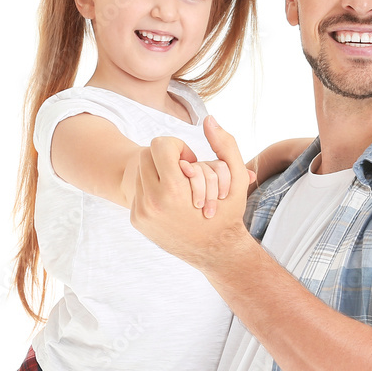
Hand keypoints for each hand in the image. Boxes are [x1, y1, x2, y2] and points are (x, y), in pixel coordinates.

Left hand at [131, 116, 251, 269]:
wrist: (215, 252)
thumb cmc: (228, 213)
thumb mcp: (234, 178)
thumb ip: (226, 144)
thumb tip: (209, 118)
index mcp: (173, 190)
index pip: (160, 144)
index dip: (178, 147)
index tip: (190, 162)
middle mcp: (152, 203)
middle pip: (145, 155)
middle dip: (165, 159)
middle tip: (183, 172)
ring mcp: (142, 213)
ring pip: (140, 172)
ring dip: (158, 174)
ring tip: (178, 187)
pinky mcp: (137, 221)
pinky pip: (138, 191)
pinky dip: (153, 191)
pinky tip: (171, 203)